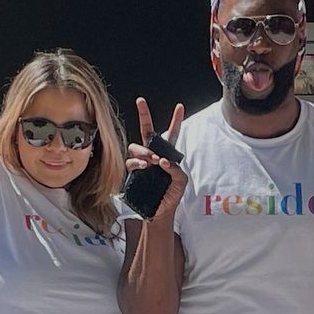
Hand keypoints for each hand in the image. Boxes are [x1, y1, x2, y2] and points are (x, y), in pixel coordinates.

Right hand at [127, 98, 187, 219]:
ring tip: (152, 161)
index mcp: (168, 154)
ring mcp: (142, 162)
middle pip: (147, 131)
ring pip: (137, 146)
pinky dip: (138, 162)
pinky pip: (131, 161)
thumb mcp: (181, 182)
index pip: (171, 134)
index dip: (176, 121)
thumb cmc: (171, 196)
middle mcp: (153, 155)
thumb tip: (163, 161)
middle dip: (144, 114)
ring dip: (145, 150)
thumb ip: (176, 169)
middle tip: (140, 101)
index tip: (180, 107)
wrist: (161, 212)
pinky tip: (145, 165)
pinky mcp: (133, 172)